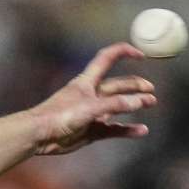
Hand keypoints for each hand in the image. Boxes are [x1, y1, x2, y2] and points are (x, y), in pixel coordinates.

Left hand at [29, 43, 156, 155]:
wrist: (38, 136)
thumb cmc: (57, 116)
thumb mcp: (89, 107)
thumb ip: (115, 104)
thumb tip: (140, 102)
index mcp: (87, 82)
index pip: (107, 58)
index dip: (123, 52)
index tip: (141, 54)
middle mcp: (91, 95)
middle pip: (117, 85)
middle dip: (135, 85)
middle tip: (151, 90)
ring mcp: (91, 113)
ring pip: (117, 107)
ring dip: (134, 104)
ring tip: (151, 103)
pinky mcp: (90, 130)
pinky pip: (113, 129)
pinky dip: (127, 130)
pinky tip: (141, 131)